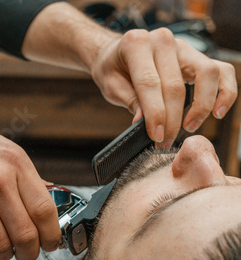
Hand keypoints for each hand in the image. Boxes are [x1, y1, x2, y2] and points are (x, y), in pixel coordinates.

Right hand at [0, 115, 59, 259]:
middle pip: (26, 234)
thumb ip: (23, 177)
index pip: (45, 210)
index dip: (51, 234)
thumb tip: (47, 205)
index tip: (51, 243)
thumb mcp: (0, 149)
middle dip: (30, 253)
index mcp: (14, 162)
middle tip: (26, 254)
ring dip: (3, 256)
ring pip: (1, 247)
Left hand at [90, 28, 237, 145]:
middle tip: (165, 141)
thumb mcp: (111, 85)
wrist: (116, 53)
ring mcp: (184, 46)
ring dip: (202, 105)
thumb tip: (145, 122)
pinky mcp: (197, 56)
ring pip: (207, 73)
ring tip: (190, 127)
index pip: (149, 83)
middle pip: (175, 85)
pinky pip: (221, 71)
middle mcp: (163, 40)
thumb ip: (130, 101)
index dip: (155, 113)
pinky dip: (225, 91)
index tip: (157, 136)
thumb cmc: (113, 69)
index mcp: (137, 44)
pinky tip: (217, 111)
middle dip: (172, 119)